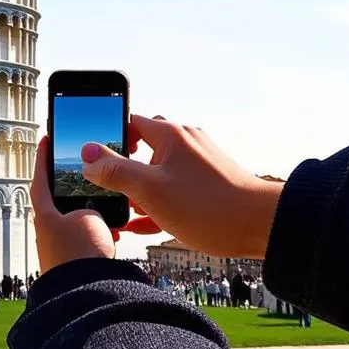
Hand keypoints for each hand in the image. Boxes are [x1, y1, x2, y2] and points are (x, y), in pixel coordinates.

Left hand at [30, 136, 115, 270]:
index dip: (43, 157)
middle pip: (59, 199)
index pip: (41, 176)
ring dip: (91, 214)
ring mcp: (59, 247)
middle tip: (86, 176)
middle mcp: (47, 230)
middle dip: (74, 189)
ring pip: (76, 220)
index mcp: (45, 214)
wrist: (84, 293)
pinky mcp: (71, 262)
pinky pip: (85, 240)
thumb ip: (89, 207)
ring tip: (108, 212)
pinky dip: (98, 233)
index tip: (45, 139)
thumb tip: (91, 214)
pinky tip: (112, 235)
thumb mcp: (90, 217)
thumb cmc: (81, 253)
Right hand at [79, 115, 283, 258]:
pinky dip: (157, 202)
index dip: (108, 137)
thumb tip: (86, 153)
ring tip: (123, 210)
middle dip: (123, 166)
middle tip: (107, 186)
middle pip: (144, 146)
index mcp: (170, 136)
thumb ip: (115, 170)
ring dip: (139, 189)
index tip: (93, 157)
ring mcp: (198, 164)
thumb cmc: (208, 206)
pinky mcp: (208, 186)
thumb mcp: (150, 189)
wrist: (262, 226)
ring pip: (158, 171)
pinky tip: (144, 225)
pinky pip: (174, 189)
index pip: (130, 122)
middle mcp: (185, 143)